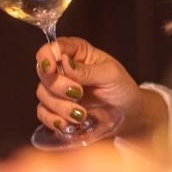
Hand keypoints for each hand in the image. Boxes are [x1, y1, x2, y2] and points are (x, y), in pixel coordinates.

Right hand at [34, 37, 161, 139]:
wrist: (129, 114)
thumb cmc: (122, 88)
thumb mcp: (111, 75)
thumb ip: (87, 70)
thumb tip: (64, 61)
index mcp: (78, 53)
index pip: (54, 47)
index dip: (47, 55)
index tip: (51, 67)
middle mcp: (64, 69)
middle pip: (44, 71)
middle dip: (58, 85)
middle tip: (78, 93)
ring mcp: (59, 90)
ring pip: (43, 93)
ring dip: (59, 106)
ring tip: (81, 114)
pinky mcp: (58, 109)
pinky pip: (43, 112)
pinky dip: (52, 119)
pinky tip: (66, 123)